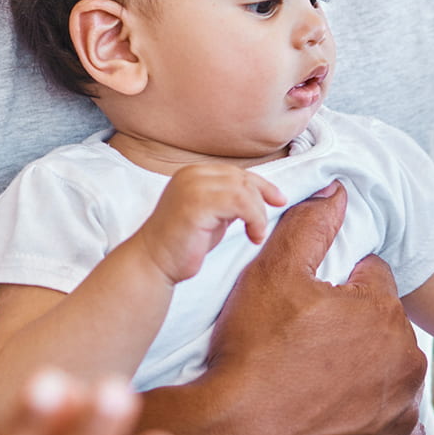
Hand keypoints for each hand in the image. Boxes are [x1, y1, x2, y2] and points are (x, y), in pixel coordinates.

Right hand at [138, 163, 286, 284]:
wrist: (154, 262)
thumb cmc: (183, 242)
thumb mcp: (211, 214)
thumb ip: (228, 200)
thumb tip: (258, 195)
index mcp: (193, 173)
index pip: (236, 172)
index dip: (262, 185)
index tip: (279, 199)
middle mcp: (192, 174)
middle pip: (242, 179)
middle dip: (261, 201)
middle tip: (261, 227)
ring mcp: (193, 187)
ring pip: (244, 190)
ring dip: (258, 214)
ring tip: (255, 234)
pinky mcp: (197, 204)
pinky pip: (240, 203)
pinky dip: (254, 219)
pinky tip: (252, 236)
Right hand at [203, 182, 428, 434]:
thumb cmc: (250, 352)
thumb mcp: (271, 273)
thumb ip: (310, 225)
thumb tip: (338, 190)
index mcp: (384, 311)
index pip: (370, 279)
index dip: (335, 288)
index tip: (305, 308)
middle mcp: (406, 363)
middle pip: (382, 330)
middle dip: (353, 333)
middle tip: (303, 349)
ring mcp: (400, 416)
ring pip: (387, 380)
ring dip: (362, 380)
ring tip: (312, 387)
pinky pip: (389, 434)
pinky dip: (368, 428)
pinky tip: (333, 424)